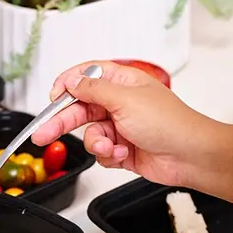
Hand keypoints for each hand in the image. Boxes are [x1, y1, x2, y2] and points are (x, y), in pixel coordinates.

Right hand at [30, 61, 219, 186]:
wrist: (191, 156)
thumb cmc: (169, 123)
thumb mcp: (125, 100)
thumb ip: (93, 90)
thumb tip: (71, 81)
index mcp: (123, 82)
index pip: (86, 76)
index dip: (67, 85)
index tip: (52, 97)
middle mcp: (120, 103)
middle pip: (80, 108)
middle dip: (62, 121)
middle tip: (42, 133)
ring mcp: (121, 127)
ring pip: (89, 134)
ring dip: (97, 144)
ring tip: (111, 148)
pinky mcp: (123, 149)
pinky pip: (101, 153)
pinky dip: (108, 156)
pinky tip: (123, 155)